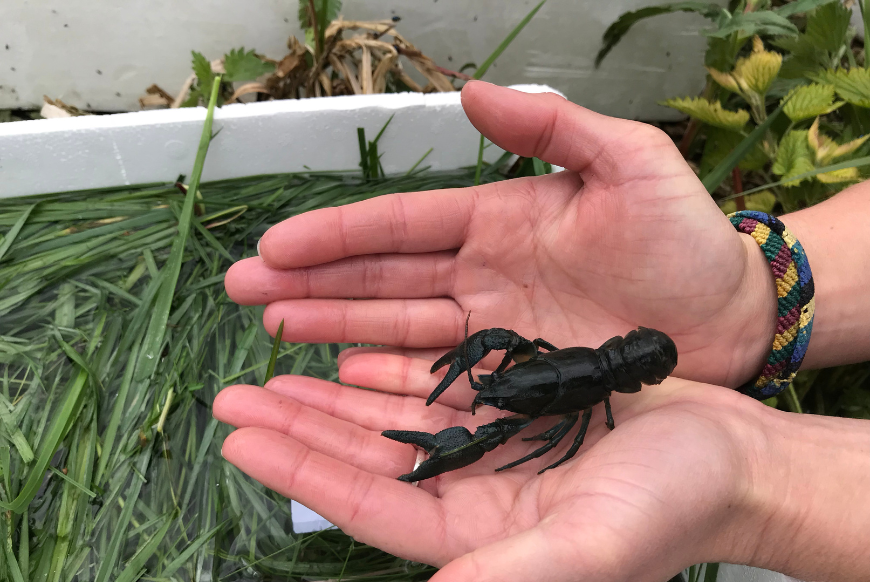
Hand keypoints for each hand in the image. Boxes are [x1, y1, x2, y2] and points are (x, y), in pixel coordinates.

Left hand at [214, 352, 767, 581]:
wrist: (732, 459)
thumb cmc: (672, 506)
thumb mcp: (589, 545)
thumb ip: (507, 576)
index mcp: (475, 535)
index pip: (365, 503)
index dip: (299, 470)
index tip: (242, 436)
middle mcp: (471, 494)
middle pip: (364, 459)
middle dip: (298, 428)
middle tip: (236, 396)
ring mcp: (489, 451)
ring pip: (390, 419)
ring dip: (335, 396)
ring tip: (277, 369)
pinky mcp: (513, 411)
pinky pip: (435, 389)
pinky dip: (392, 371)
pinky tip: (355, 354)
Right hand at [224, 81, 775, 387]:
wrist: (730, 315)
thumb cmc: (685, 238)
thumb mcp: (630, 163)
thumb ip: (554, 127)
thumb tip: (474, 93)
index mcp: (497, 218)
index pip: (401, 225)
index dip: (337, 235)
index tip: (277, 245)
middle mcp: (482, 273)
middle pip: (382, 278)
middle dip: (311, 283)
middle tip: (244, 291)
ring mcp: (492, 326)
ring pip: (397, 327)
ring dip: (334, 327)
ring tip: (276, 332)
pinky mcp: (512, 375)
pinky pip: (438, 375)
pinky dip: (388, 375)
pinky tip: (343, 374)